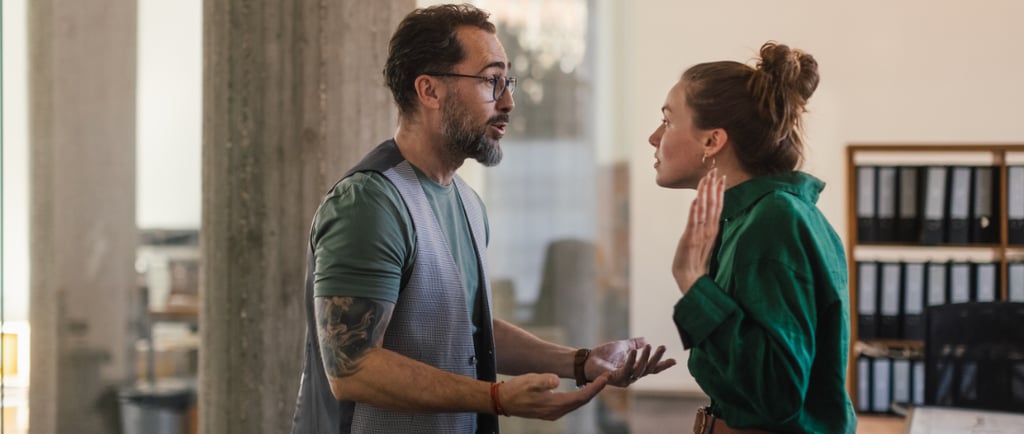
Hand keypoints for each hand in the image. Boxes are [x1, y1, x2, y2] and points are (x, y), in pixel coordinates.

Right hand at [499, 372, 609, 419]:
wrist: (503, 401)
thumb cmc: (517, 389)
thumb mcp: (530, 381)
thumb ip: (544, 380)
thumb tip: (556, 379)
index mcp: (554, 404)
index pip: (582, 397)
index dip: (595, 388)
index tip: (606, 378)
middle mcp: (556, 412)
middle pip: (582, 402)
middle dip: (596, 390)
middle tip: (606, 378)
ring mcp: (553, 413)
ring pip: (577, 404)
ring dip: (589, 394)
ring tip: (598, 383)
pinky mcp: (550, 411)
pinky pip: (570, 405)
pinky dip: (579, 397)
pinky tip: (583, 391)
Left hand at [586, 337, 676, 386]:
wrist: (587, 360)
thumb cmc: (603, 355)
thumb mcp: (622, 346)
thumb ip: (634, 344)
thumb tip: (645, 339)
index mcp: (634, 368)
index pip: (651, 368)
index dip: (662, 364)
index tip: (675, 360)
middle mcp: (631, 376)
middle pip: (648, 369)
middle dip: (657, 358)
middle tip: (662, 347)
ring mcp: (624, 378)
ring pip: (640, 370)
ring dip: (645, 358)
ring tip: (650, 346)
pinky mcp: (615, 378)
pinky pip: (626, 369)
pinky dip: (631, 360)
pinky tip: (635, 351)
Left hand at [672, 168, 724, 293]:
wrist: (691, 280)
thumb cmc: (697, 263)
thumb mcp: (705, 243)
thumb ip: (708, 230)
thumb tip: (711, 216)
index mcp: (713, 230)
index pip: (718, 207)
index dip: (719, 192)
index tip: (720, 177)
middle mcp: (709, 230)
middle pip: (713, 205)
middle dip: (714, 187)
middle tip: (715, 171)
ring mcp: (700, 235)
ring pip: (705, 210)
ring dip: (705, 194)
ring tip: (707, 179)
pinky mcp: (690, 240)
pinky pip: (693, 222)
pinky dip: (694, 211)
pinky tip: (695, 200)